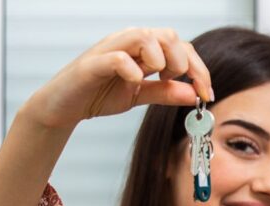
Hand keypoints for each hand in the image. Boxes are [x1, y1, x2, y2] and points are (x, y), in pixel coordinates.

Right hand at [21, 27, 211, 128]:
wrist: (64, 107)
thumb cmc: (99, 95)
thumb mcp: (139, 96)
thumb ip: (165, 92)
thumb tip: (193, 95)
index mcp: (143, 48)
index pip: (181, 47)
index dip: (199, 69)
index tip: (206, 94)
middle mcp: (129, 42)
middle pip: (169, 35)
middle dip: (182, 63)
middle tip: (176, 85)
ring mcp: (110, 49)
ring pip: (144, 36)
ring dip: (160, 59)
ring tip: (155, 78)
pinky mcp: (93, 64)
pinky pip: (118, 58)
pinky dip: (132, 69)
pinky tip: (135, 82)